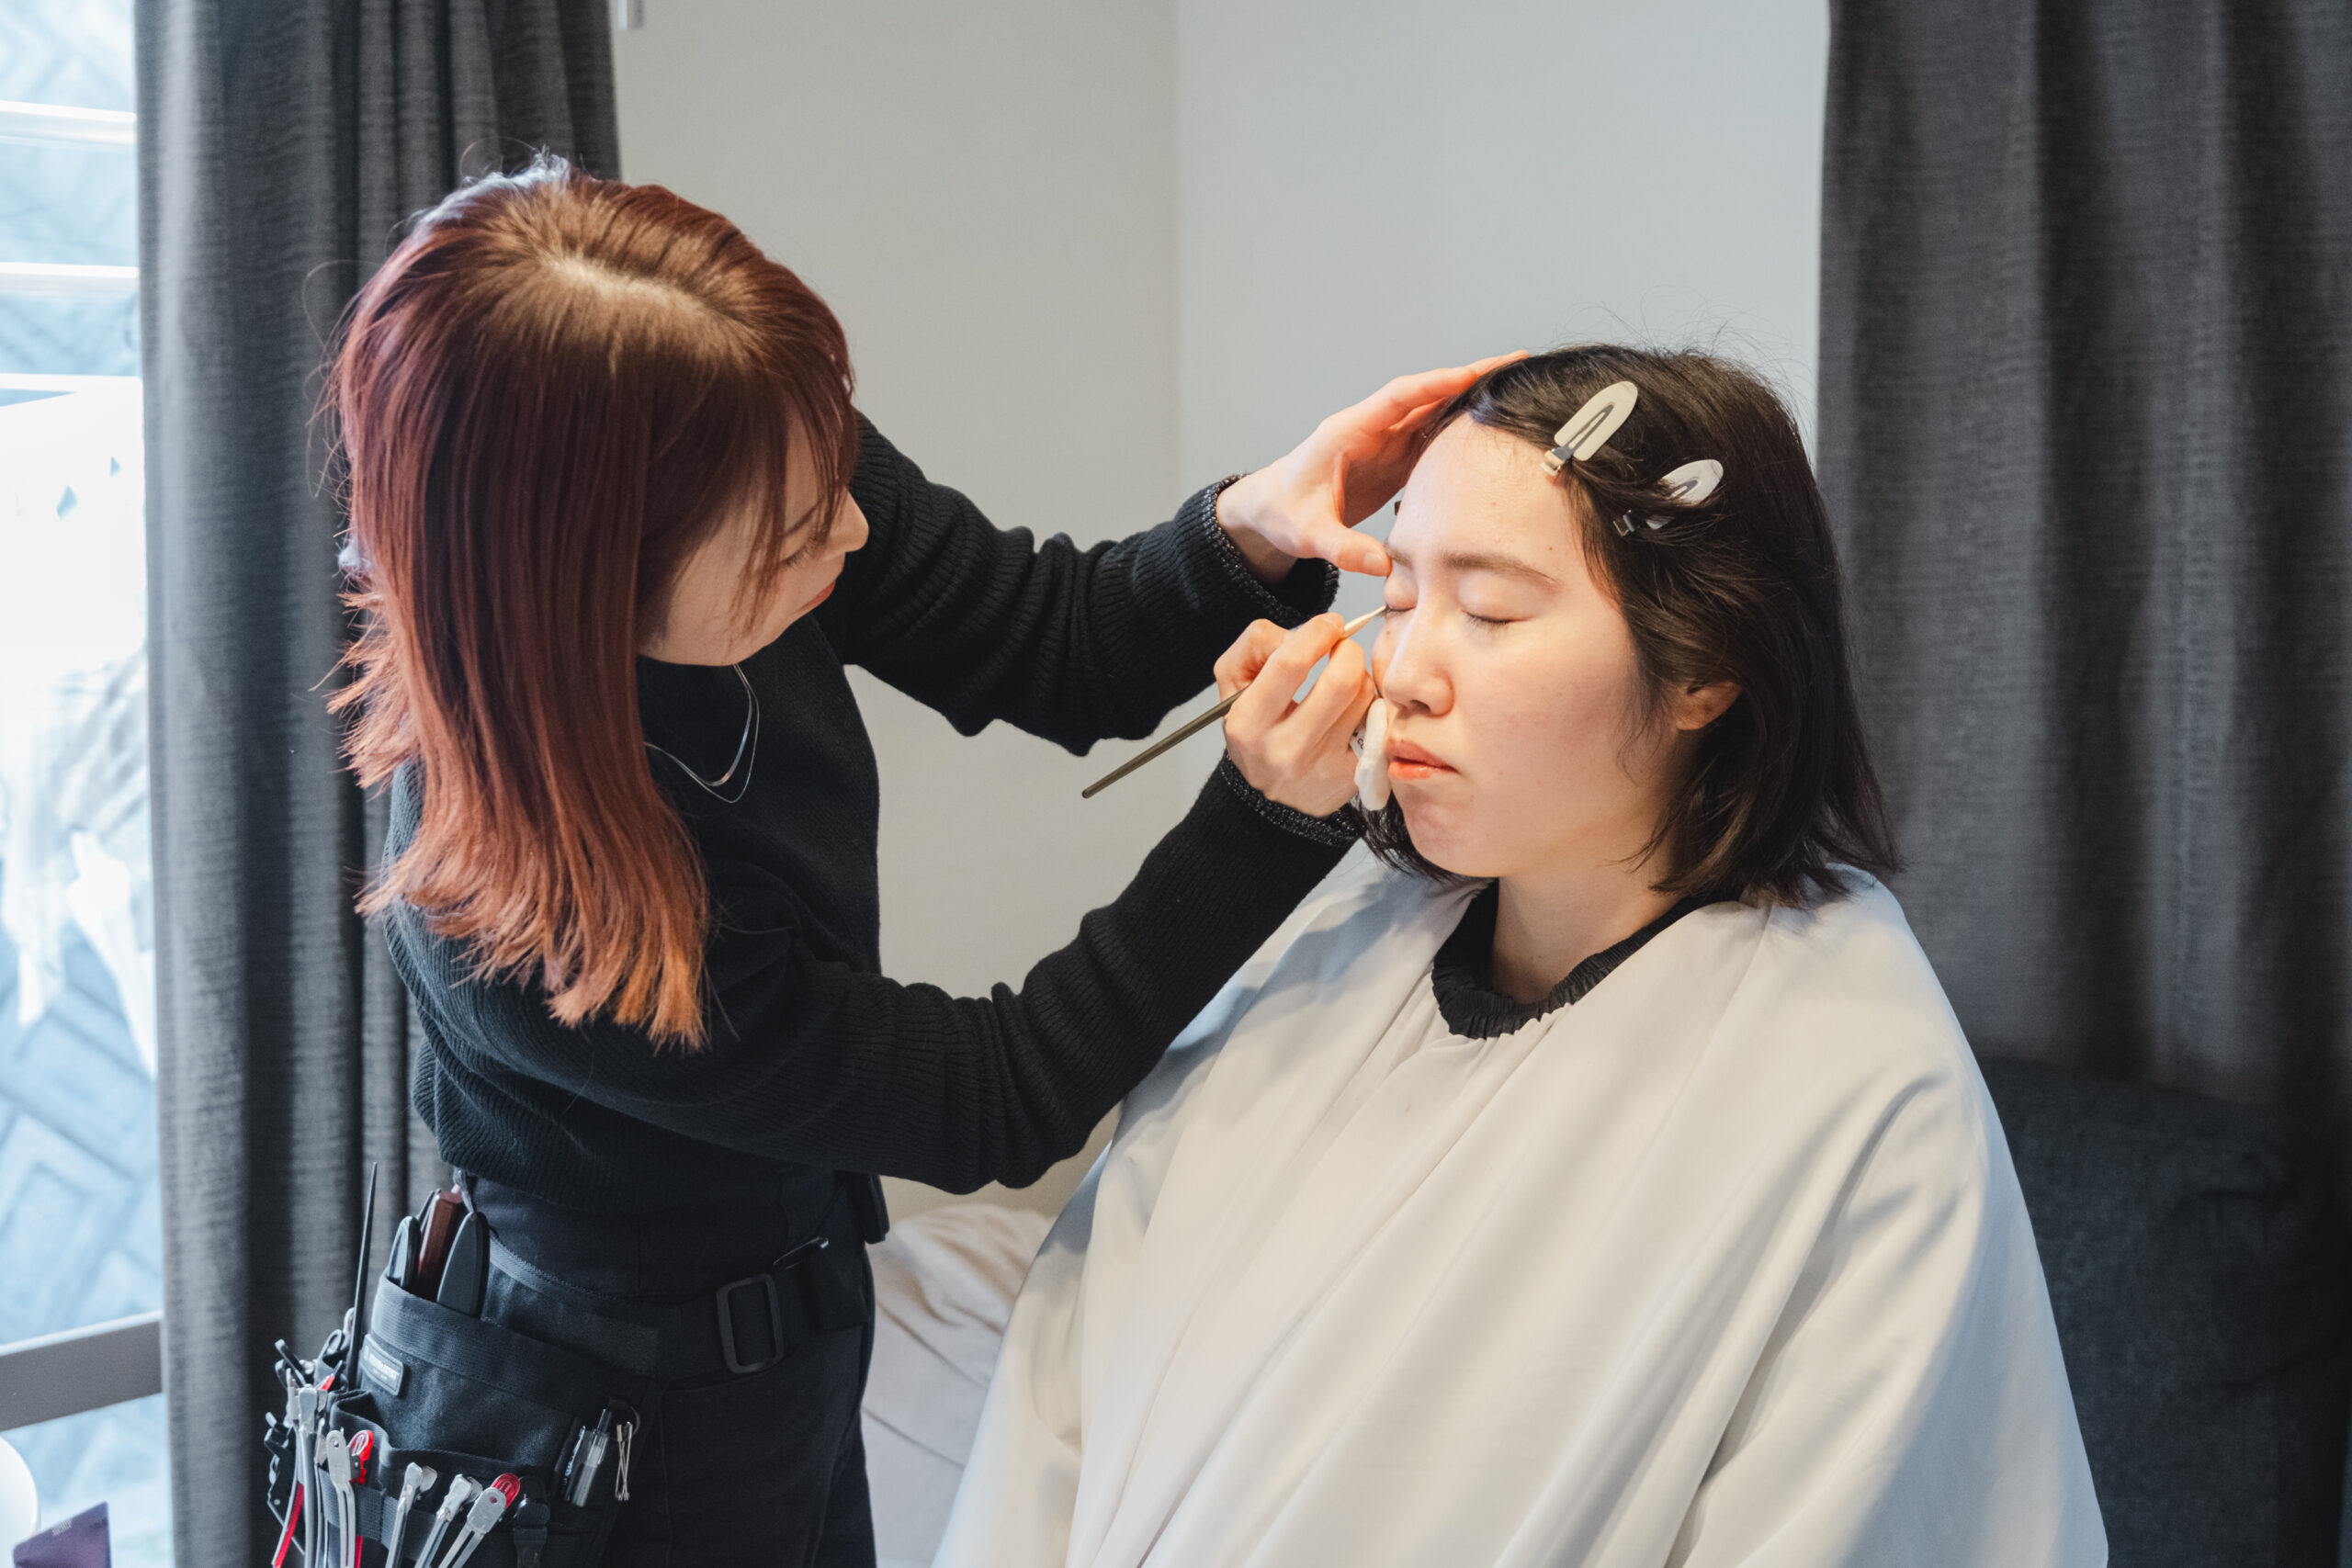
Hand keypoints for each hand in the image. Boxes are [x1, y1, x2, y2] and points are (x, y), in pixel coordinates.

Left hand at [1217, 351, 1528, 578]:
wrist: (1269, 510)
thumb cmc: (1282, 512)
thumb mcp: (1307, 534)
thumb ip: (1342, 548)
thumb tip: (1383, 566)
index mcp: (1347, 432)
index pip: (1398, 399)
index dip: (1436, 385)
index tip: (1473, 373)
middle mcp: (1370, 430)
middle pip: (1426, 395)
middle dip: (1470, 378)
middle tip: (1516, 362)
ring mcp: (1383, 443)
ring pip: (1433, 412)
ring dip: (1472, 399)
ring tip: (1517, 388)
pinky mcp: (1392, 460)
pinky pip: (1431, 438)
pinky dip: (1461, 430)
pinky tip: (1492, 429)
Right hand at [1217, 615, 1375, 817]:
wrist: (1271, 797)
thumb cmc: (1257, 730)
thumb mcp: (1234, 684)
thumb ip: (1257, 644)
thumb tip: (1307, 634)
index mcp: (1249, 723)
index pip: (1291, 664)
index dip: (1317, 633)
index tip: (1329, 624)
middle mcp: (1285, 749)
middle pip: (1340, 681)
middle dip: (1348, 651)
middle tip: (1342, 648)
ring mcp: (1322, 767)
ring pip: (1364, 697)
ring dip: (1359, 676)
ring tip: (1344, 680)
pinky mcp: (1353, 777)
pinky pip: (1377, 722)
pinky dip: (1370, 705)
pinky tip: (1353, 707)